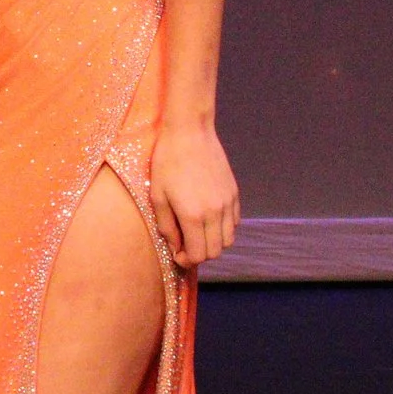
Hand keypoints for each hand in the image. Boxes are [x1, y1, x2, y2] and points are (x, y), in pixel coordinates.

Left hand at [149, 123, 239, 268]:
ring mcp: (228, 203)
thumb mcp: (157, 196)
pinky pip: (234, 222)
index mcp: (193, 215)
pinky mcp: (234, 193)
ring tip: (196, 232)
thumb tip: (176, 247)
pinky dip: (223, 227)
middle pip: (216, 251)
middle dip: (200, 254)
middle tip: (185, 245)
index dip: (187, 260)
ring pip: (229, 239)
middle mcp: (215, 213)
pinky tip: (207, 218)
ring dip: (213, 242)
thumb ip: (167, 226)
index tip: (178, 254)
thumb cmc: (167, 162)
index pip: (199, 255)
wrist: (189, 133)